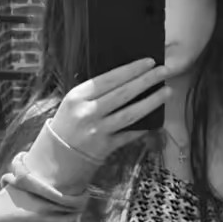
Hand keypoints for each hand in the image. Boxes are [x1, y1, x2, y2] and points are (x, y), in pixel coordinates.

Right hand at [49, 58, 170, 162]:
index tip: (149, 62)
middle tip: (164, 70)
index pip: (109, 78)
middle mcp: (88, 112)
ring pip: (131, 114)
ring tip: (167, 92)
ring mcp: (98, 131)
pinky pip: (130, 134)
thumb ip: (94, 93)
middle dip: (146, 80)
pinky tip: (156, 119)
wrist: (55, 160)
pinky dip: (143, 127)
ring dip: (151, 102)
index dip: (131, 70)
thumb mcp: (73, 104)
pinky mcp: (106, 147)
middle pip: (123, 93)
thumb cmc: (67, 126)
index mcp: (78, 96)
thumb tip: (126, 78)